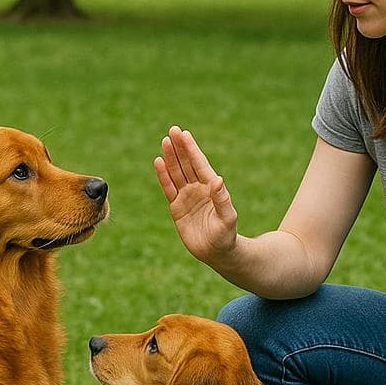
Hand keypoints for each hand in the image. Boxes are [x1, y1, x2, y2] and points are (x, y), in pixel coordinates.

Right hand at [155, 126, 237, 264]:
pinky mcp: (176, 207)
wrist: (217, 253)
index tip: (184, 134)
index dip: (192, 149)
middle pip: (187, 164)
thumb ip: (222, 199)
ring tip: (164, 141)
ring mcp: (186, 197)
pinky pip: (168, 188)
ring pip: (176, 173)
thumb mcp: (227, 218)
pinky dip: (163, 176)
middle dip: (180, 148)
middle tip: (172, 131)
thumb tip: (217, 179)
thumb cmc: (226, 236)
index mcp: (211, 188)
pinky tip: (158, 162)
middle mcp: (198, 189)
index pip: (199, 164)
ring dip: (170, 158)